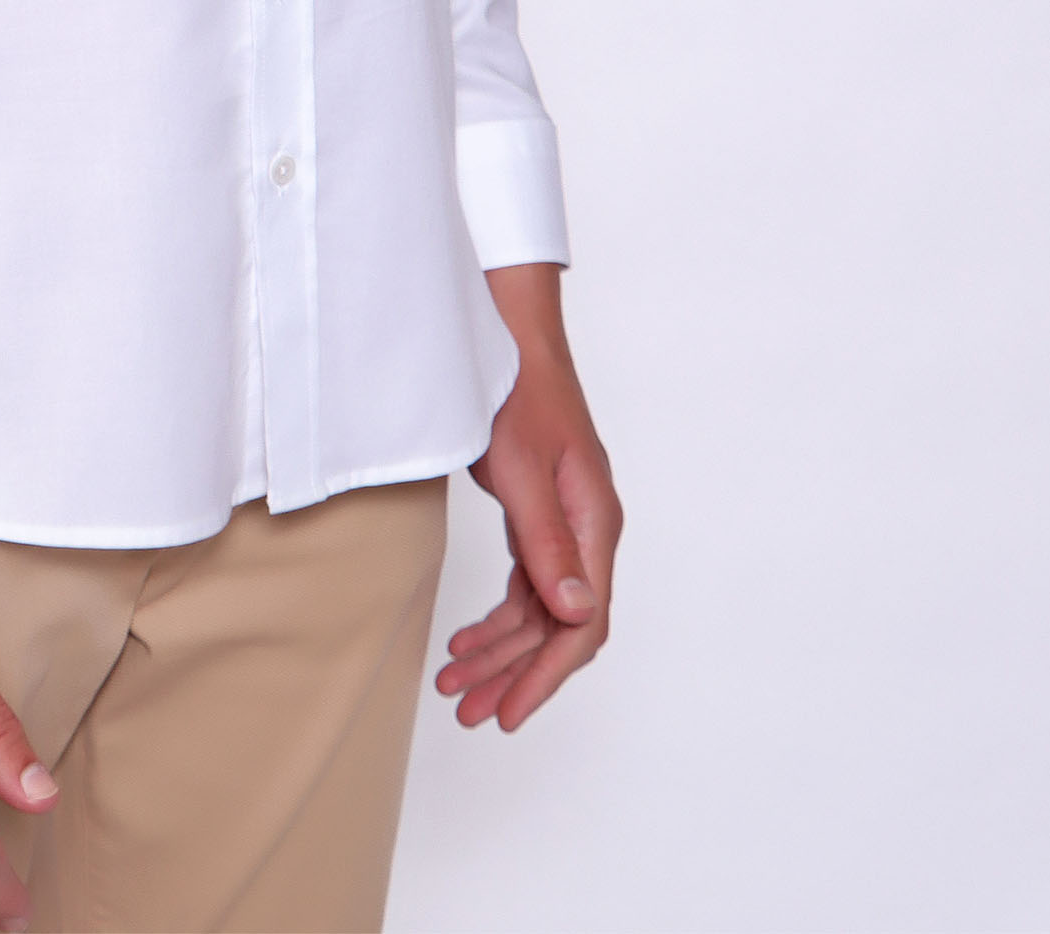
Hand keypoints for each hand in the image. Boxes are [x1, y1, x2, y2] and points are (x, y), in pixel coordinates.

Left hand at [435, 263, 621, 731]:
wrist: (507, 337)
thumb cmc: (516, 392)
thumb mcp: (522, 469)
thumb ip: (547, 542)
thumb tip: (576, 614)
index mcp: (595, 522)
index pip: (582, 622)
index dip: (545, 674)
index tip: (508, 713)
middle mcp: (588, 531)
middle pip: (561, 626)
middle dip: (515, 674)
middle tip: (468, 712)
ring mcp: (566, 524)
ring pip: (540, 610)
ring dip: (501, 651)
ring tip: (454, 685)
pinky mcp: (542, 516)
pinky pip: (527, 584)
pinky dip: (499, 617)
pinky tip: (468, 640)